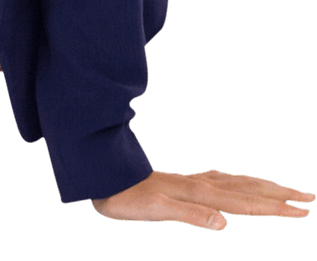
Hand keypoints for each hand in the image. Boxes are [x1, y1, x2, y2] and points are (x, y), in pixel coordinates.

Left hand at [92, 169, 314, 229]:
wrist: (104, 176)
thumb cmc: (128, 199)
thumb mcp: (157, 211)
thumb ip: (191, 216)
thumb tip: (225, 224)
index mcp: (200, 193)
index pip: (247, 203)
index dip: (275, 208)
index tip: (303, 210)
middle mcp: (201, 184)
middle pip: (249, 188)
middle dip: (280, 192)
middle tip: (310, 197)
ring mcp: (194, 180)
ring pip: (238, 182)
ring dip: (264, 185)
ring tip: (285, 189)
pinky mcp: (185, 182)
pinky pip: (222, 181)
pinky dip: (240, 182)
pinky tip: (237, 182)